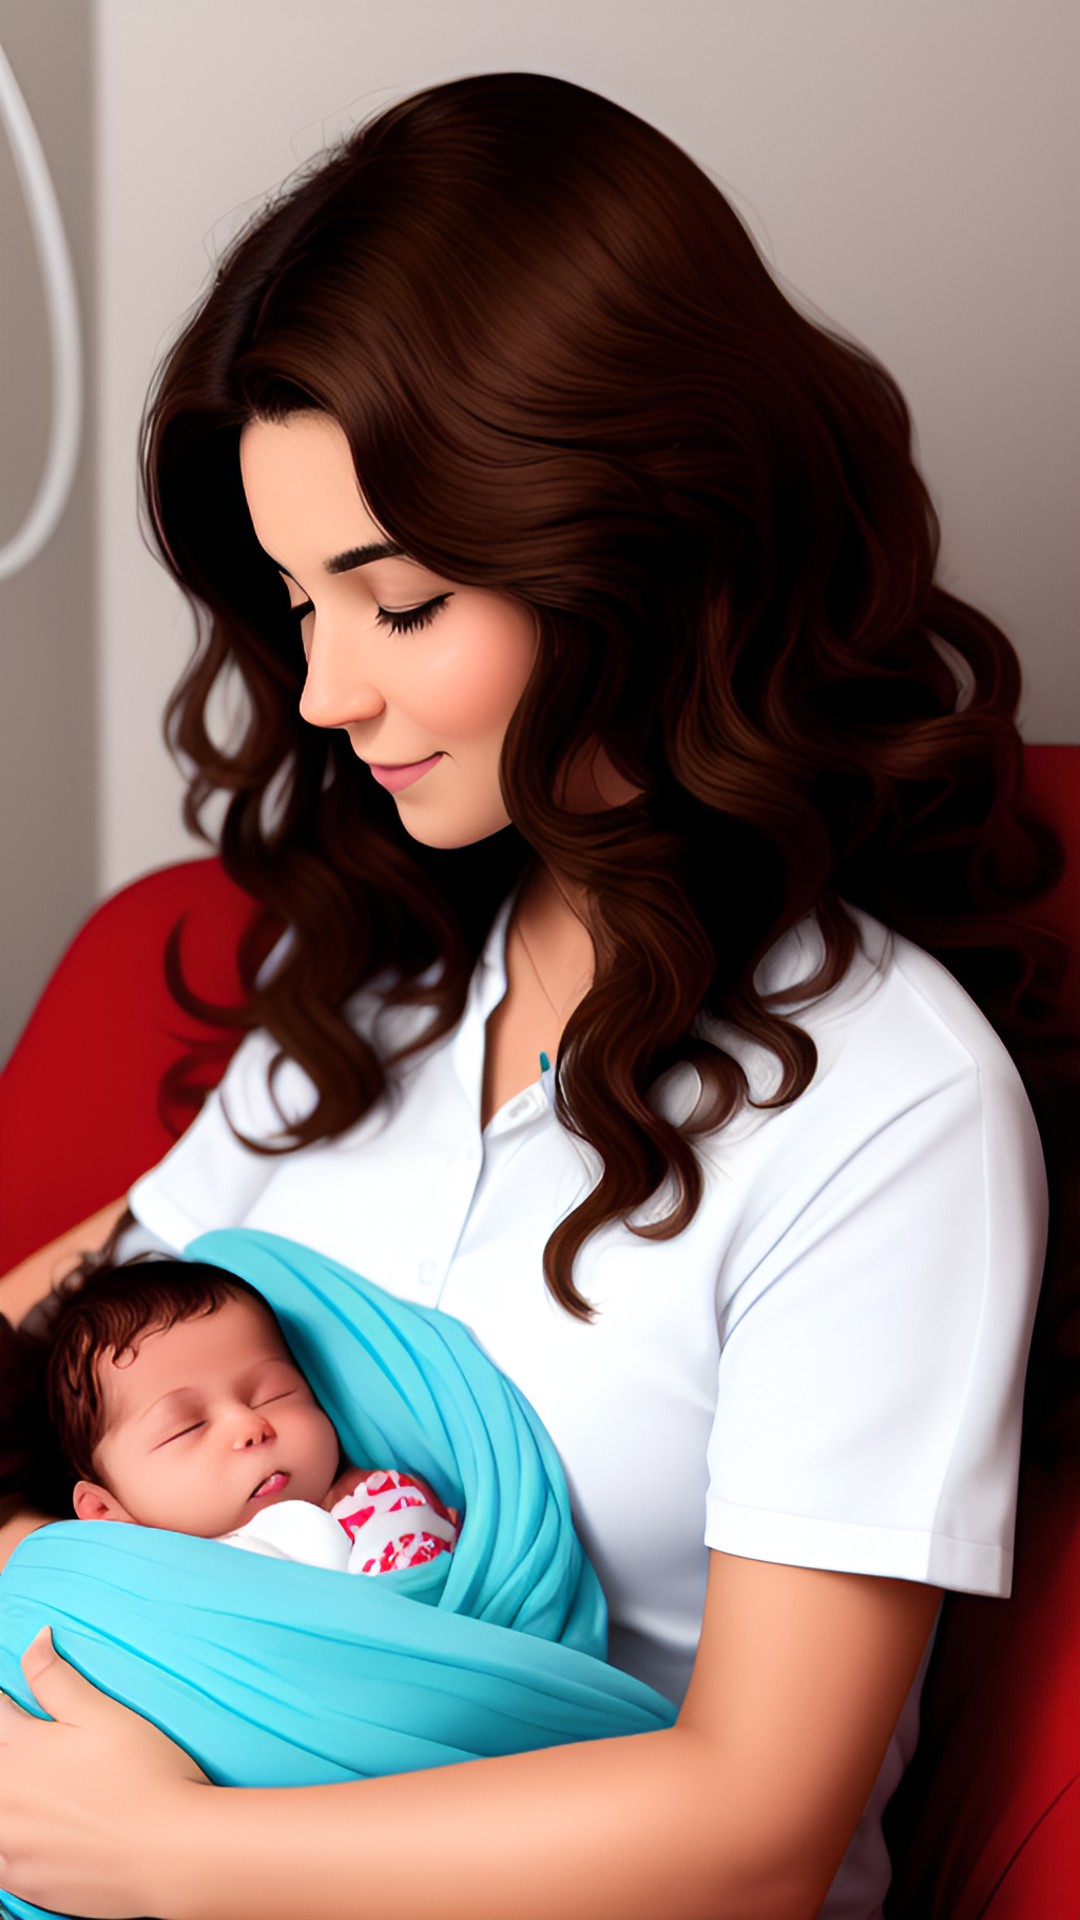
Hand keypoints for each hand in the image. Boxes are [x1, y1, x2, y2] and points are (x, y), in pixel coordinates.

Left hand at [0, 1625, 209, 1916]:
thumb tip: (35, 1638)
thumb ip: (55, 1677)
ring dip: (6, 1794)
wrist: (170, 1850)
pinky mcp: (23, 1880)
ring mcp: (9, 1845)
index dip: (5, 1706)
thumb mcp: (102, 1713)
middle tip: (43, 1757)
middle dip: (9, 1748)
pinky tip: (26, 1833)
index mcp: (21, 1750)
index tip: (16, 1708)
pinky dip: (6, 1841)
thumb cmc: (145, 1772)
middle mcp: (5, 1798)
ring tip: (36, 1790)